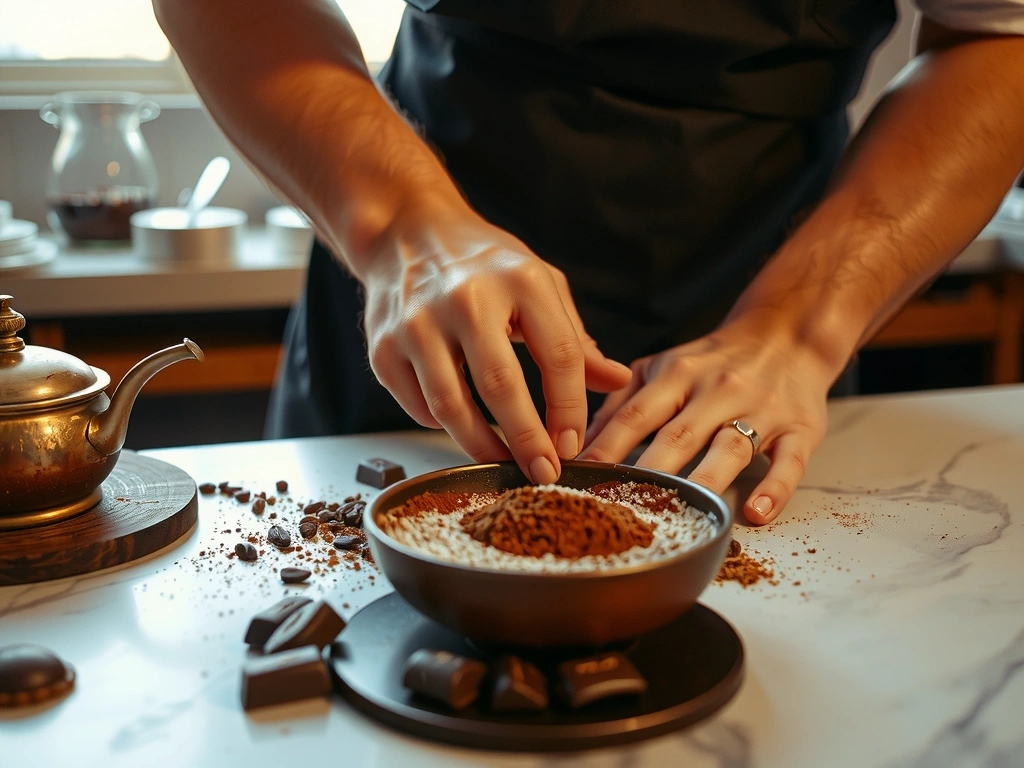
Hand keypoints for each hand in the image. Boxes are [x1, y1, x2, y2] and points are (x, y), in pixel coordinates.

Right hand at [362, 204, 631, 483]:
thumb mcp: (539, 284)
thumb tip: (617, 383)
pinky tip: (462, 426)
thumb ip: (574, 339)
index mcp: (519, 279)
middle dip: (527, 440)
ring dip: (482, 447)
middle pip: (501, 386)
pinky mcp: (384, 348)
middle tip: (543, 473)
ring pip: (451, 407)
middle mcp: (465, 298)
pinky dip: (444, 426)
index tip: (572, 445)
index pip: (557, 356)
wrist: (406, 232)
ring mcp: (417, 324)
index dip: (569, 409)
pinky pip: (419, 407)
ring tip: (504, 463)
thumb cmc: (483, 263)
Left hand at [579, 320, 833, 523]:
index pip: (636, 415)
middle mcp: (717, 390)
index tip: (580, 476)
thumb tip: (582, 440)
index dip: (607, 446)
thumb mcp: (664, 366)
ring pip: (730, 448)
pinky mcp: (800, 429)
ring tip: (683, 513)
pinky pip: (789, 461)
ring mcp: (761, 409)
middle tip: (623, 507)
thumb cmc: (716, 360)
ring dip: (705, 481)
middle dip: (649, 471)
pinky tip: (757, 513)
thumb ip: (623, 400)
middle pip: (679, 434)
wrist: (789, 335)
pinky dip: (775, 488)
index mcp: (677, 374)